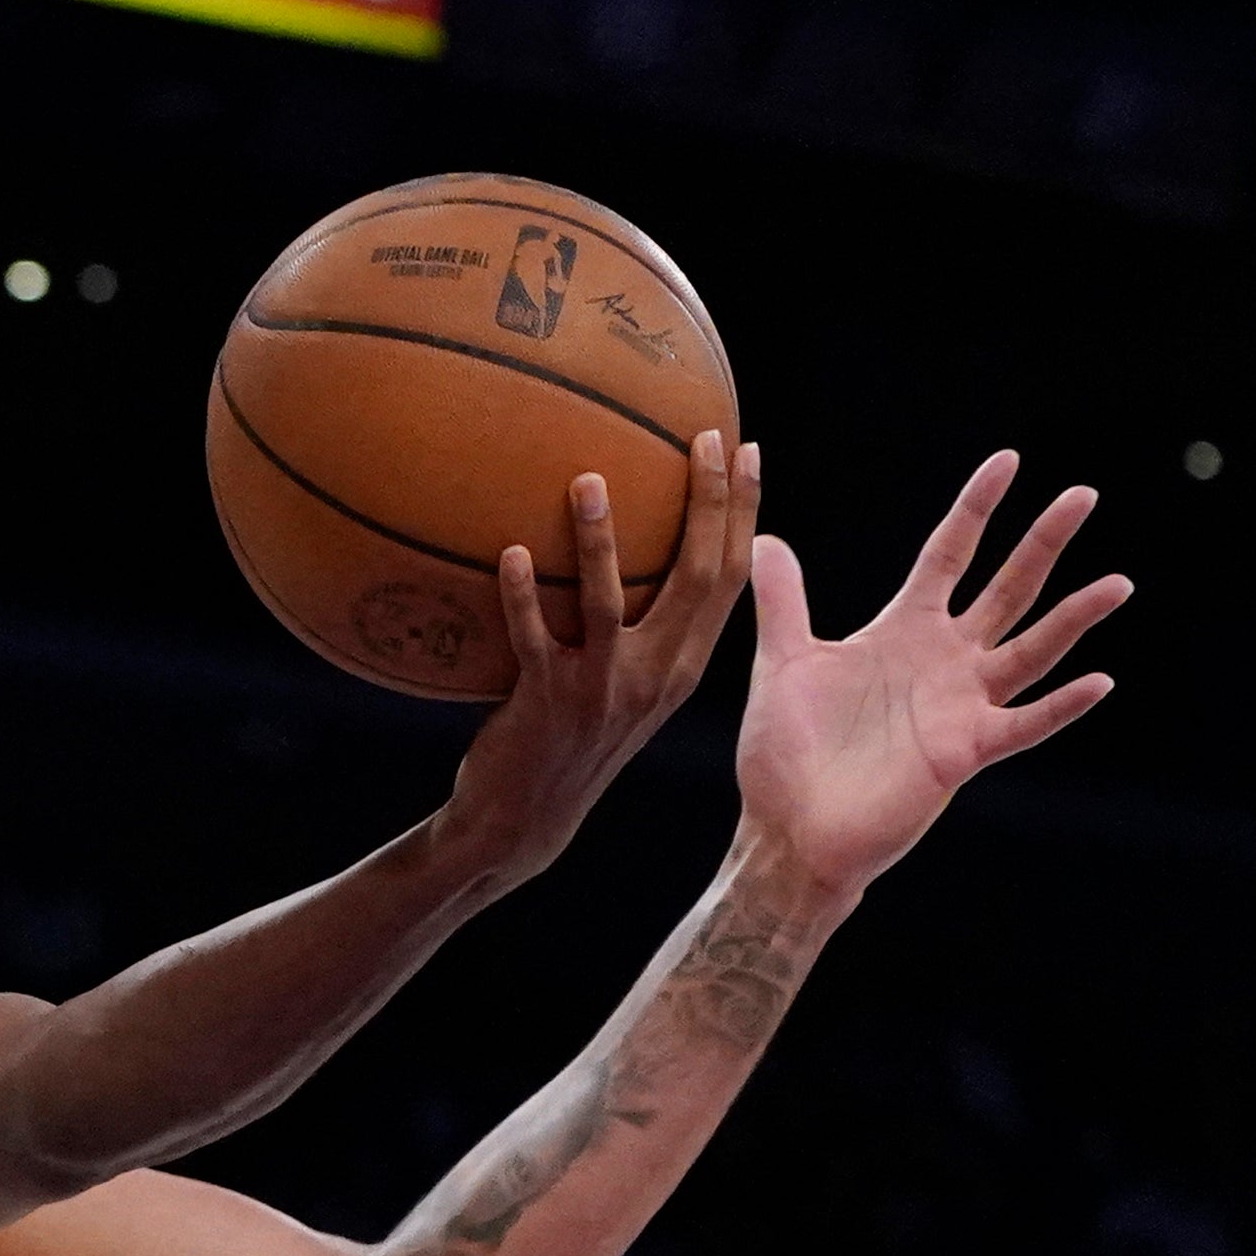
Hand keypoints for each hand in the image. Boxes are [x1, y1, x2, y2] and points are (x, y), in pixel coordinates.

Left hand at [438, 434, 756, 886]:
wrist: (526, 818)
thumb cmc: (570, 733)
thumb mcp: (622, 678)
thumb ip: (636, 620)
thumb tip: (622, 535)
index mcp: (682, 664)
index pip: (729, 576)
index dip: (741, 511)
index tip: (746, 447)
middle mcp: (656, 674)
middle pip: (696, 577)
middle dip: (706, 503)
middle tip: (703, 438)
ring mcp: (603, 689)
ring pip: (609, 603)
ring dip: (599, 540)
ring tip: (587, 478)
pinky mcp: (547, 703)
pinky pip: (533, 639)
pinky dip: (521, 596)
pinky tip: (509, 551)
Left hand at [737, 453, 1128, 900]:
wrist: (787, 829)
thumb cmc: (784, 752)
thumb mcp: (783, 661)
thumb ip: (782, 600)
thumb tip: (765, 537)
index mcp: (901, 630)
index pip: (949, 554)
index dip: (976, 508)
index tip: (1008, 460)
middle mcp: (942, 660)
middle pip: (1006, 588)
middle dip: (1043, 542)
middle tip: (1084, 494)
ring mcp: (960, 705)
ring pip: (1031, 650)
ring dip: (1074, 619)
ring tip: (1118, 582)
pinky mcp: (965, 752)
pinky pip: (1024, 724)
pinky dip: (1061, 705)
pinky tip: (1099, 680)